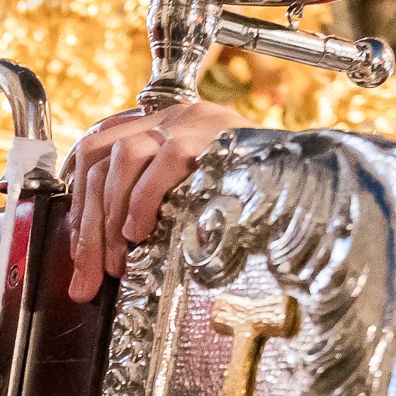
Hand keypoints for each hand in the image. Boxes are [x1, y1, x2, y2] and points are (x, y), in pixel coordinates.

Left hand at [65, 100, 248, 300]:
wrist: (316, 179)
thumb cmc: (257, 201)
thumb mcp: (193, 202)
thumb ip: (148, 215)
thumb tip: (96, 266)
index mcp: (163, 128)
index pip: (96, 151)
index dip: (80, 203)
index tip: (79, 251)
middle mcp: (173, 117)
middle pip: (102, 161)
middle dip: (88, 227)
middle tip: (90, 278)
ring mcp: (191, 121)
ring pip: (121, 159)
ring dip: (109, 217)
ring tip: (119, 261)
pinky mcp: (210, 135)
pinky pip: (161, 164)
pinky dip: (141, 202)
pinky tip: (140, 234)